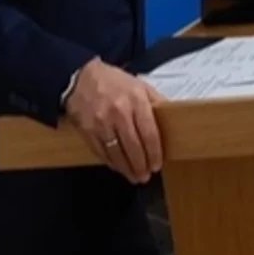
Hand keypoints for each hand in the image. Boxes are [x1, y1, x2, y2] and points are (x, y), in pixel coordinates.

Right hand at [64, 58, 164, 183]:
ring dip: (126, 168)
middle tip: (145, 176)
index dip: (154, 152)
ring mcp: (101, 123)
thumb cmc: (114, 81)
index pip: (149, 133)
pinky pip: (101, 151)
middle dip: (141, 165)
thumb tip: (173, 116)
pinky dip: (110, 162)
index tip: (157, 164)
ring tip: (134, 176)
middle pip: (133, 146)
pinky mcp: (87, 130)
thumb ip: (156, 101)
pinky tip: (118, 167)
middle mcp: (119, 112)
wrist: (80, 77)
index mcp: (136, 100)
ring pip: (116, 153)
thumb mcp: (140, 85)